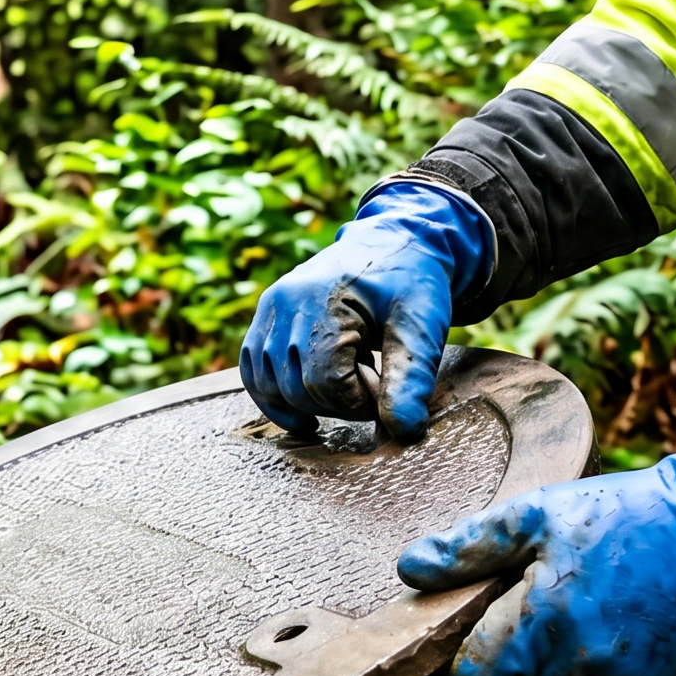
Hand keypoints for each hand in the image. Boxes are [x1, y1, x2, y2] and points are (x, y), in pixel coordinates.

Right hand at [240, 183, 489, 440]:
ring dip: (308, 402)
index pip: (325, 382)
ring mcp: (270, 307)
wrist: (395, 242)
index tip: (386, 393)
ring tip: (344, 392)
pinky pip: (253, 369)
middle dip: (338, 403)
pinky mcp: (266, 315)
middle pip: (297, 386)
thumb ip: (412, 379)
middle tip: (372, 387)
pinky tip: (302, 415)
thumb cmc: (411, 282)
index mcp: (323, 301)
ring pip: (269, 384)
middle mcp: (285, 302)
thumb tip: (403, 433)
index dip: (358, 403)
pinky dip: (272, 397)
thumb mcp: (423, 325)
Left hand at [397, 426, 675, 675]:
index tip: (455, 643)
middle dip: (503, 657)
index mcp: (538, 625)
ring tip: (567, 606)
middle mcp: (574, 668)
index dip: (453, 669)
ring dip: (545, 666)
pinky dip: (587, 673)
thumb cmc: (621, 516)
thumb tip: (410, 569)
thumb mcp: (535, 514)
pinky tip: (601, 627)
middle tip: (520, 603)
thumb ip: (468, 547)